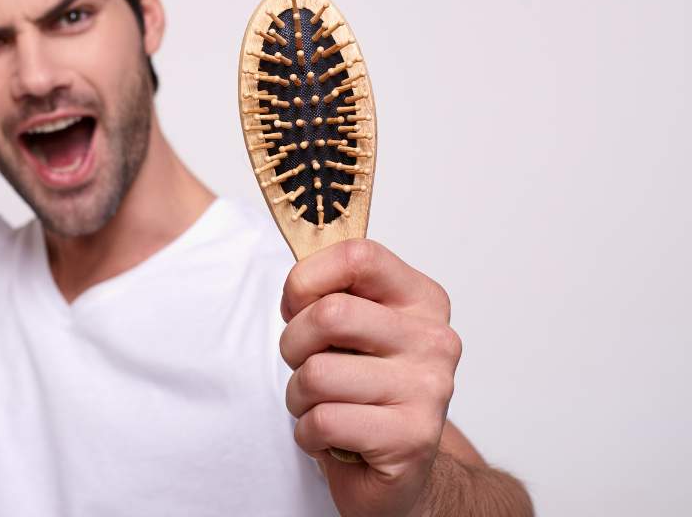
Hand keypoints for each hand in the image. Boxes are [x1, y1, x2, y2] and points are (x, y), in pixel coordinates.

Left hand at [279, 239, 460, 516]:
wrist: (402, 471)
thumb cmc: (363, 391)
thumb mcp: (349, 330)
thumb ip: (327, 296)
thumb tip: (297, 291)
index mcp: (421, 300)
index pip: (358, 256)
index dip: (307, 279)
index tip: (299, 307)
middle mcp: (434, 339)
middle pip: (330, 314)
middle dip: (293, 345)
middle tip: (305, 365)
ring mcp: (429, 389)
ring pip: (318, 374)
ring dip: (299, 397)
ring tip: (324, 406)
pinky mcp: (412, 438)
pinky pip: (324, 420)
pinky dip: (309, 434)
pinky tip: (333, 438)